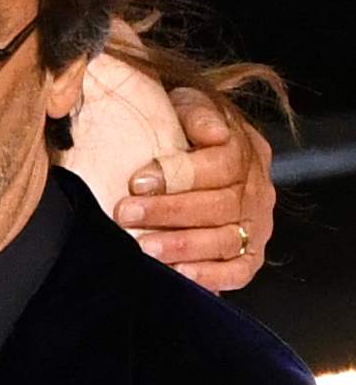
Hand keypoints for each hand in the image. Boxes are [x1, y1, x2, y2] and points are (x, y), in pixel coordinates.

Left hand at [116, 85, 274, 288]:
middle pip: (224, 204)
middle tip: (126, 213)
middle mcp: (257, 191)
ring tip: (145, 247)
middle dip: (170, 212)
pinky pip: (238, 271)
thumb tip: (214, 133)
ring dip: (184, 245)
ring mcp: (256, 226)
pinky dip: (211, 276)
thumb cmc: (180, 135)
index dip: (183, 174)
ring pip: (228, 239)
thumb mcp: (187, 109)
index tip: (138, 181)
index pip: (226, 163)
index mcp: (247, 152)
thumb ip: (196, 113)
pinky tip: (180, 274)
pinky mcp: (249, 256)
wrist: (189, 160)